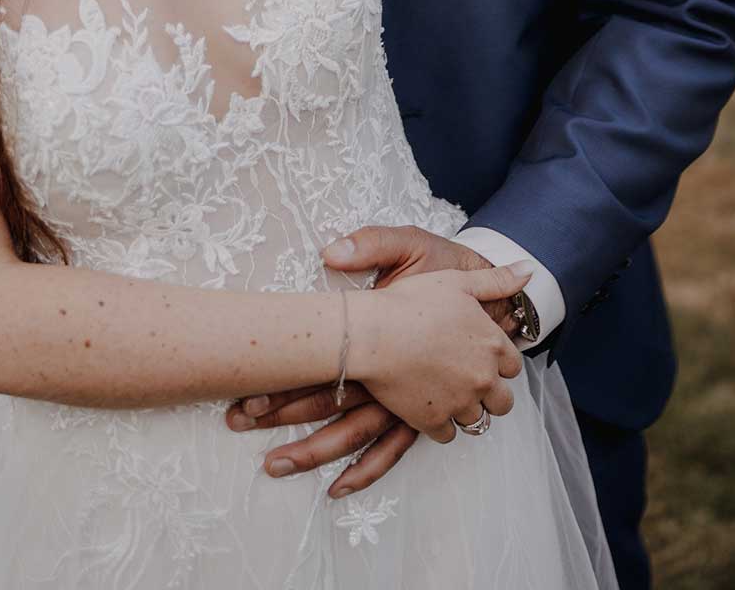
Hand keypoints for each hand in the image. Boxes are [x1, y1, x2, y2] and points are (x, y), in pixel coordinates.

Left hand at [226, 229, 525, 496]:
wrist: (497, 305)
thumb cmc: (445, 272)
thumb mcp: (414, 247)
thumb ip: (372, 245)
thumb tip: (329, 251)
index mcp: (382, 334)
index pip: (324, 358)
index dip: (284, 373)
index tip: (245, 384)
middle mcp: (393, 375)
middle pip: (332, 403)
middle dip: (282, 412)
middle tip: (237, 419)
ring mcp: (408, 403)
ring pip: (356, 435)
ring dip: (313, 452)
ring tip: (272, 465)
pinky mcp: (421, 418)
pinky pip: (391, 452)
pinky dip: (365, 472)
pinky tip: (336, 490)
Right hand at [354, 260, 526, 442]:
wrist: (372, 333)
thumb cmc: (410, 303)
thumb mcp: (457, 281)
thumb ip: (497, 280)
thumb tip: (528, 271)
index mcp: (492, 344)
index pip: (514, 366)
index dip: (499, 363)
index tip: (482, 358)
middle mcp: (482, 377)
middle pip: (503, 402)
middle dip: (490, 394)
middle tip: (468, 381)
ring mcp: (459, 402)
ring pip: (477, 420)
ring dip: (465, 409)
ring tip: (446, 392)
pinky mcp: (434, 420)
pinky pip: (448, 435)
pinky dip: (440, 423)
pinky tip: (427, 405)